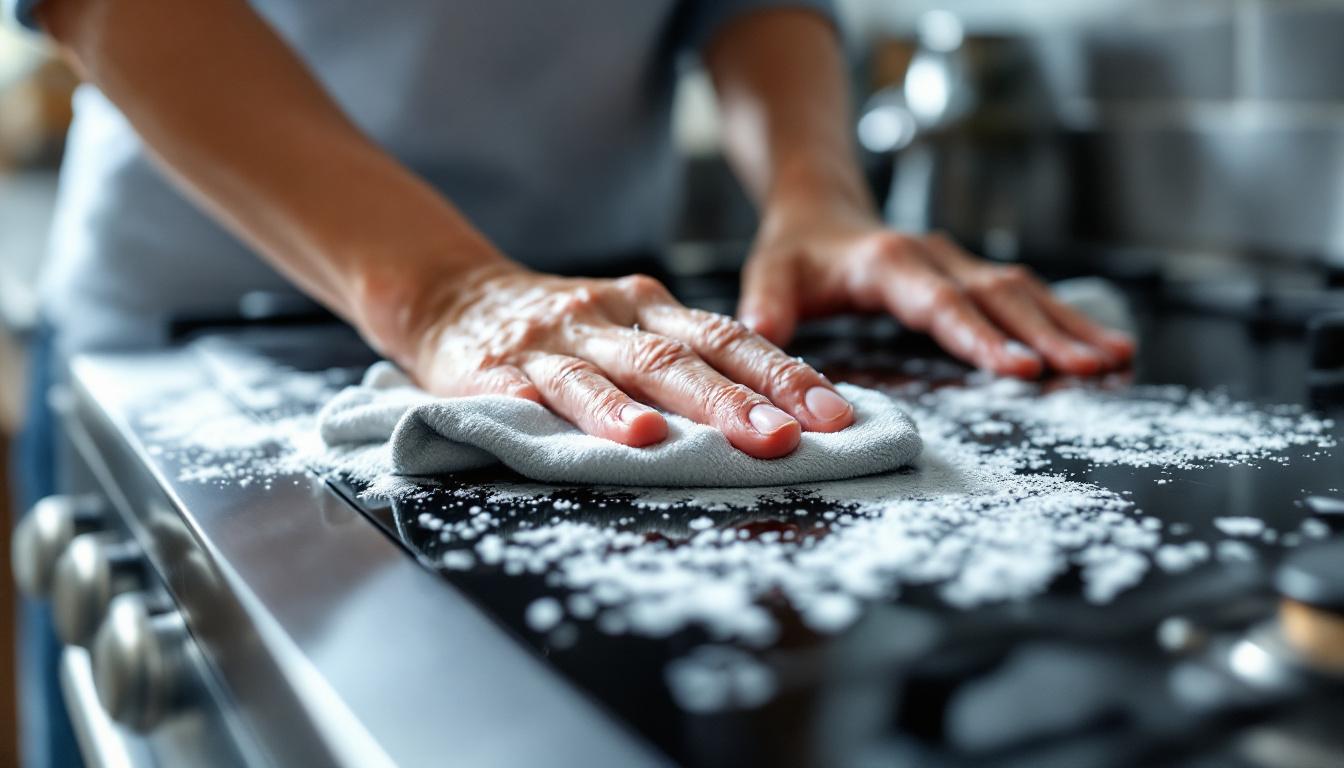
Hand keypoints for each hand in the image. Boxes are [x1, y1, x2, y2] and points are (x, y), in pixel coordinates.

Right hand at [406, 265, 855, 457]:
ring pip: (610, 372)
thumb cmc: (560, 326)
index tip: (833, 414)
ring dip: (650, 406)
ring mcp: (554, 342)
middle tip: (785, 438)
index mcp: (650, 309)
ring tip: (685, 439)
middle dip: (737, 398)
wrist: (453, 297)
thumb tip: (776, 412)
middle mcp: (610, 319)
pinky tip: (595, 430)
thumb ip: (686, 361)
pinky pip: (530, 390)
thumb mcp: (628, 328)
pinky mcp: (499, 369)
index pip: (728, 338)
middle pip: (680, 356)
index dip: (782, 374)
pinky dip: (563, 409)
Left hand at [737, 201, 1135, 376]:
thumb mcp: (769, 276)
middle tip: (1093, 371)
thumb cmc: (795, 252)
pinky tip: (1102, 345)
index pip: (940, 302)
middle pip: (999, 296)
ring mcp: (959, 263)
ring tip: (1119, 359)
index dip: (980, 335)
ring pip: (1024, 291)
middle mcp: (934, 256)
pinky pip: (1026, 295)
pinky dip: (1065, 319)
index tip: (1020, 368)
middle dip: (1048, 335)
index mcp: (888, 261)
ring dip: (1070, 325)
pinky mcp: (972, 274)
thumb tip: (762, 338)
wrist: (818, 210)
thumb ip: (769, 308)